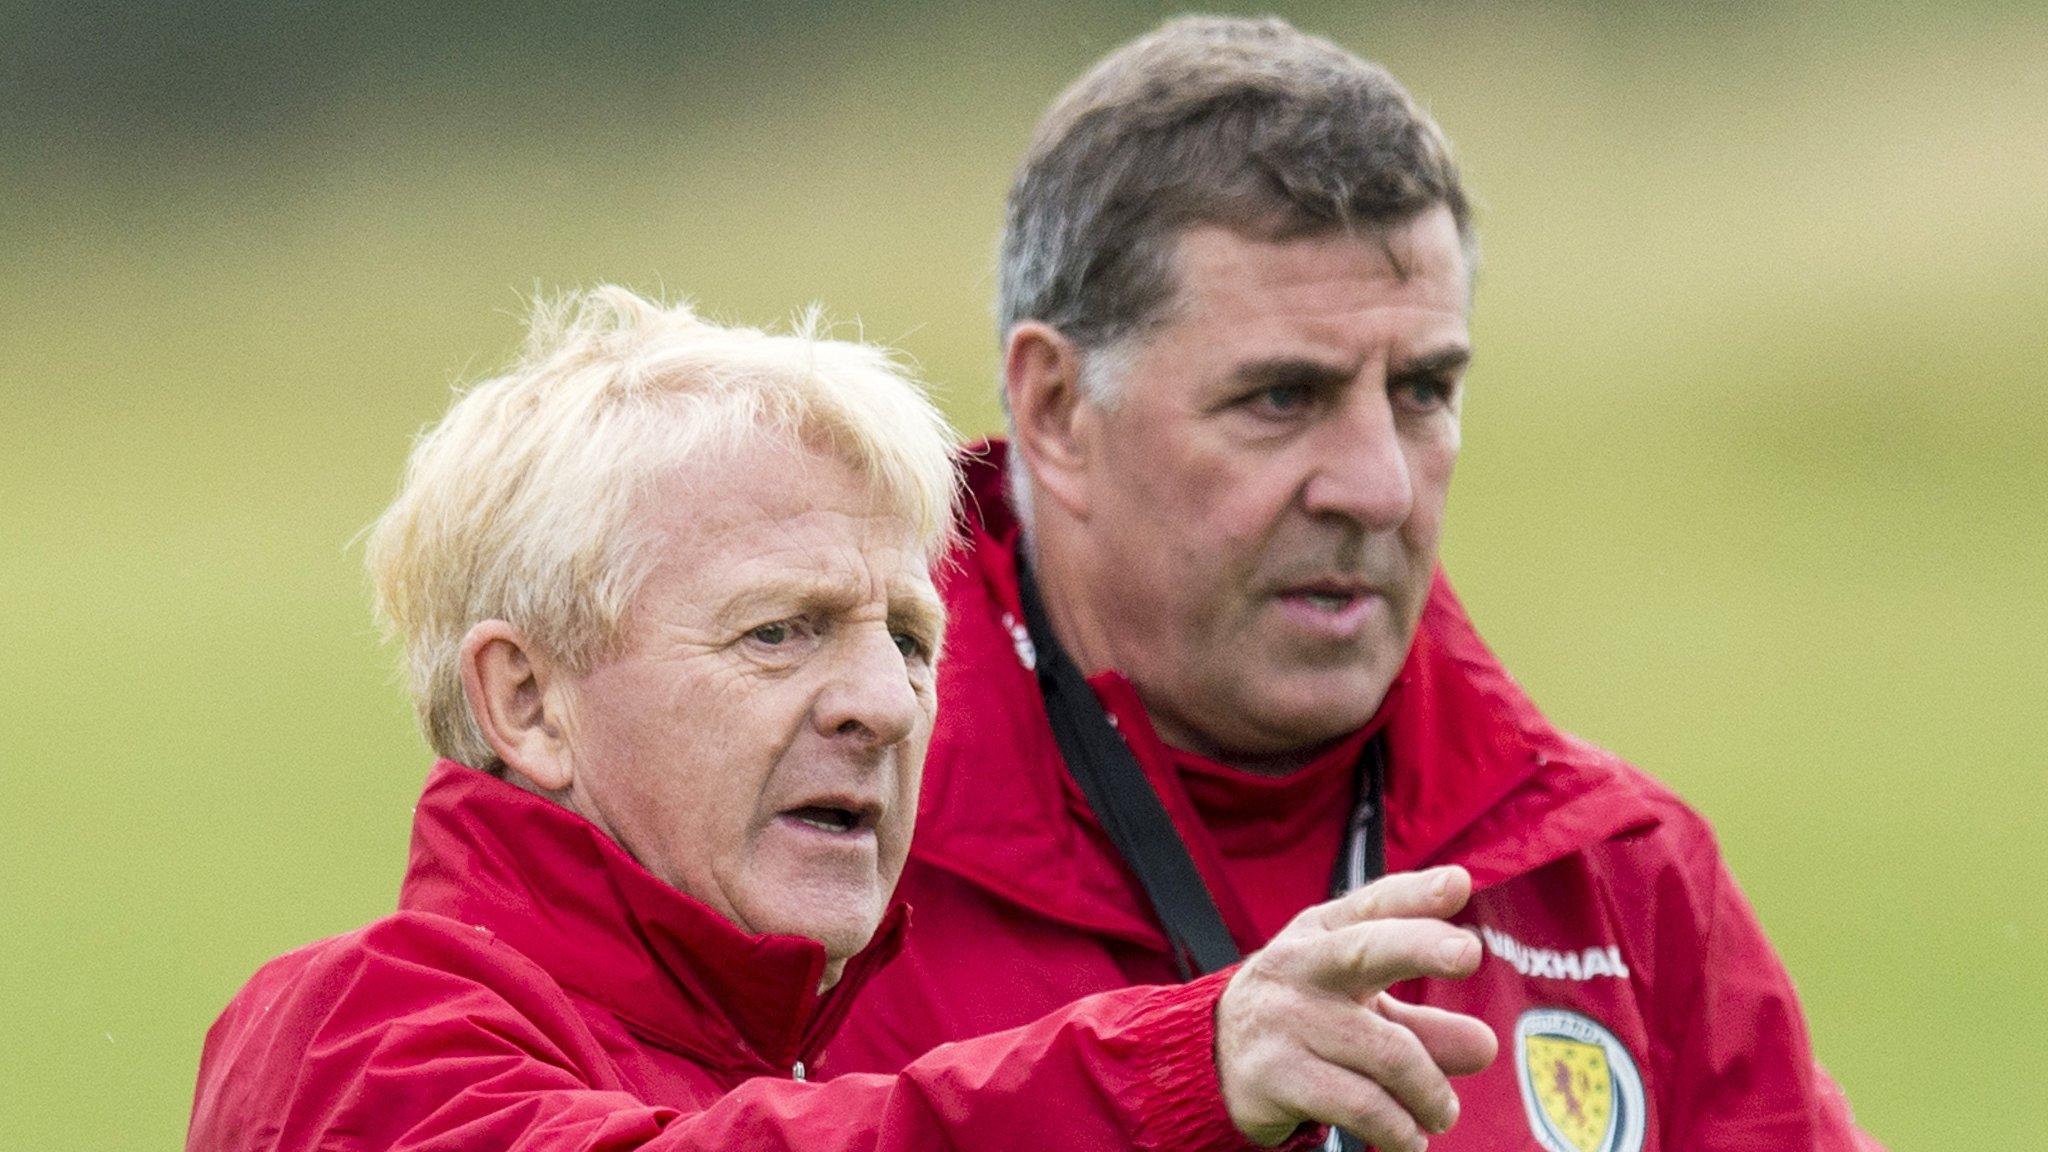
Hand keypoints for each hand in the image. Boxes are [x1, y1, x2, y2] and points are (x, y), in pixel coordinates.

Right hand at [1214, 866, 1496, 1151]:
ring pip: (1388, 1053)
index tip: (1458, 885)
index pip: (1374, 905)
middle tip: (1468, 953)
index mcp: (1323, 934)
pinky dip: (1399, 1129)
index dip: (1416, 894)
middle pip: (1367, 950)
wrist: (1212, 1058)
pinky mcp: (1276, 1074)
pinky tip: (1407, 1137)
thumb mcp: (1358, 1008)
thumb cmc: (1305, 1020)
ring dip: (1430, 1093)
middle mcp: (1302, 966)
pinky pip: (1362, 1105)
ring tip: (1441, 1112)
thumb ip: (1423, 1026)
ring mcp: (1285, 1019)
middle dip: (1419, 945)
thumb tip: (1486, 1047)